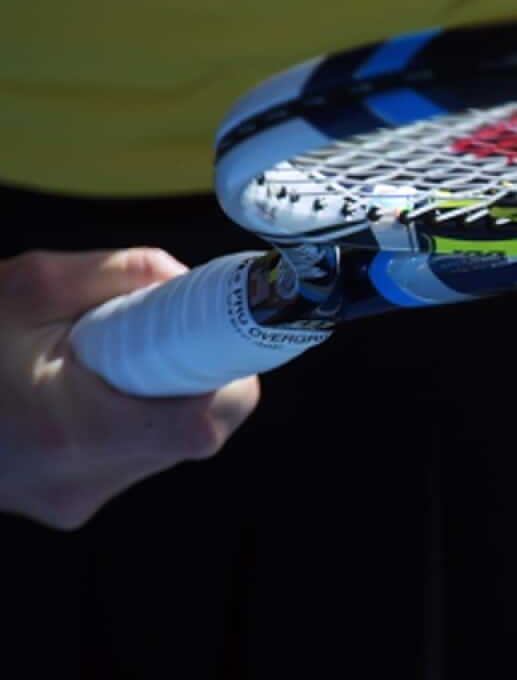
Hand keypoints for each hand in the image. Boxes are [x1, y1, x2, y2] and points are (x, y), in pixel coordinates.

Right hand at [0, 249, 259, 529]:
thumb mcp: (27, 286)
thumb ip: (119, 272)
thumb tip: (184, 277)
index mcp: (75, 433)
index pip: (205, 423)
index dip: (228, 373)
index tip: (217, 333)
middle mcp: (83, 482)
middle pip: (200, 432)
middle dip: (195, 377)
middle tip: (157, 334)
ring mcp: (77, 502)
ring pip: (171, 445)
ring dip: (162, 397)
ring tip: (103, 361)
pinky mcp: (71, 505)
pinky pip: (136, 456)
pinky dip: (132, 417)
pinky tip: (86, 390)